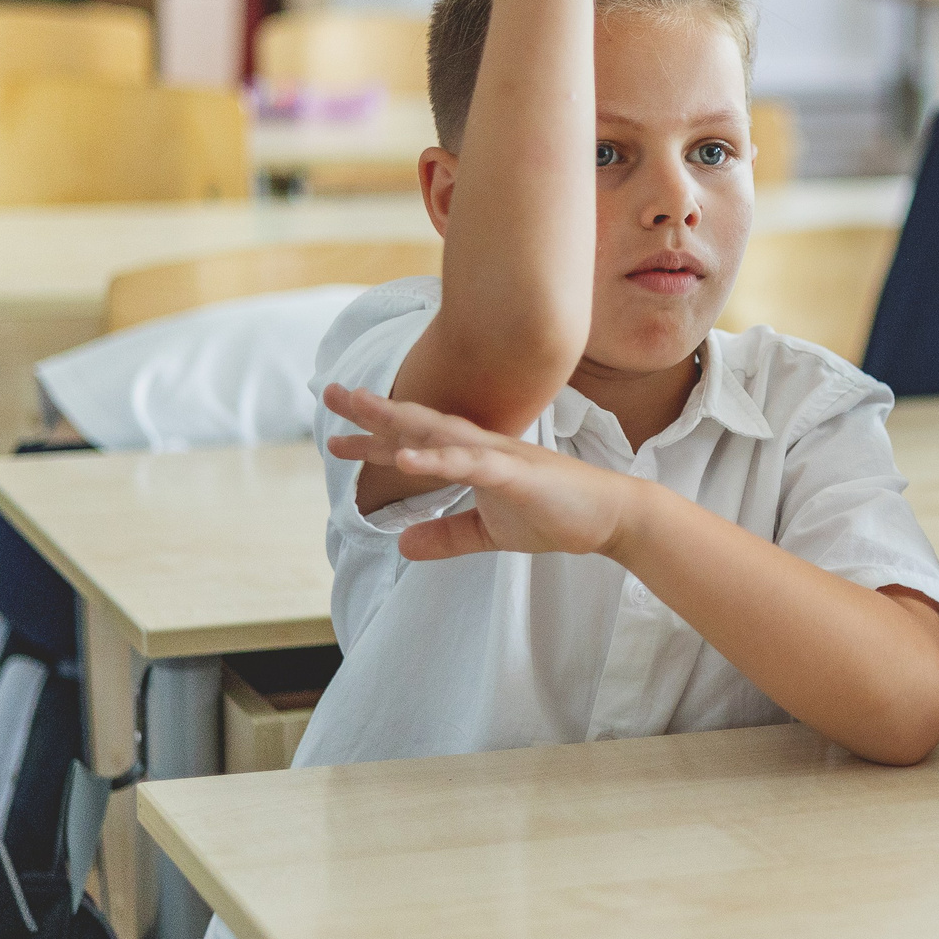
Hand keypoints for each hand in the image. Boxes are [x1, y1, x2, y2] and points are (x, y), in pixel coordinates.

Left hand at [322, 383, 641, 559]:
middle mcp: (482, 447)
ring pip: (439, 431)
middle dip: (373, 410)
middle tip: (329, 393)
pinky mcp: (514, 473)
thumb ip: (447, 536)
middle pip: (418, 423)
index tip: (337, 437)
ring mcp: (498, 456)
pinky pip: (470, 463)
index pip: (416, 443)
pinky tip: (406, 459)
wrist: (610, 517)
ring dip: (398, 419)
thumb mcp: (490, 533)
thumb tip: (402, 544)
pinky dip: (437, 458)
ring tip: (359, 408)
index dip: (376, 439)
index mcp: (474, 458)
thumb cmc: (556, 516)